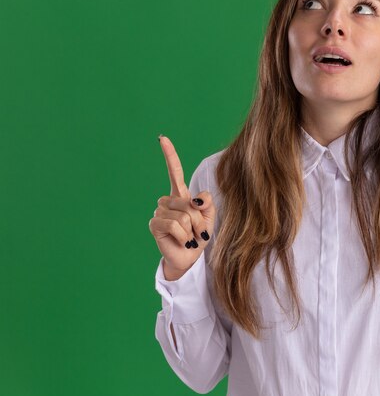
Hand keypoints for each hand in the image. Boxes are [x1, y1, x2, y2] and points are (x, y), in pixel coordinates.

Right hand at [148, 135, 215, 278]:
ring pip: (183, 215)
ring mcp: (159, 212)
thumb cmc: (199, 235)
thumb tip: (196, 199)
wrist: (190, 257)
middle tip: (198, 233)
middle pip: (189, 203)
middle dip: (199, 220)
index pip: (174, 171)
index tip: (162, 138)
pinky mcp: (155, 224)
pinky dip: (183, 236)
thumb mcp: (209, 216)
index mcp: (181, 195)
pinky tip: (182, 241)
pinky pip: (175, 226)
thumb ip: (207, 203)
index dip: (169, 155)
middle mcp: (168, 200)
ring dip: (192, 230)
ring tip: (189, 237)